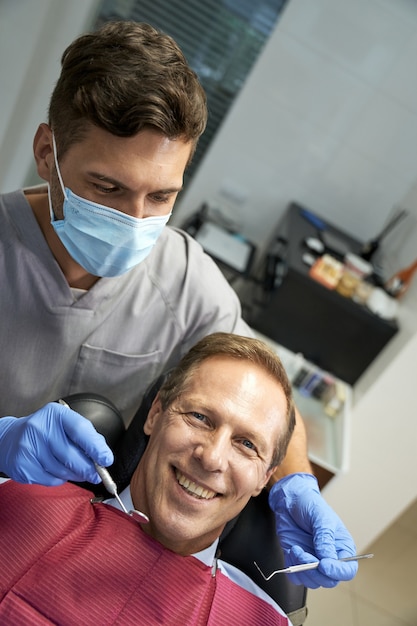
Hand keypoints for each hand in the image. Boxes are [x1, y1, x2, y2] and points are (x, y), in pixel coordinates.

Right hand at [0, 403, 112, 485]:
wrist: (11, 439)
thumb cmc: (46, 432)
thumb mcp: (64, 425)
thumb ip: (85, 437)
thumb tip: (103, 457)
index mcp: (56, 414)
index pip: (80, 430)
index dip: (96, 447)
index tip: (107, 460)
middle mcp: (40, 427)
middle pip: (71, 455)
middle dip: (88, 468)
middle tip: (96, 475)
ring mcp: (29, 446)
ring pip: (61, 470)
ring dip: (74, 475)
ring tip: (76, 471)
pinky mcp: (22, 464)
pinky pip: (50, 479)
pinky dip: (59, 479)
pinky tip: (56, 471)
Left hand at [269, 473, 357, 587]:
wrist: (290, 500)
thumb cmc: (310, 505)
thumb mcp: (321, 517)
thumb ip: (325, 538)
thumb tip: (327, 558)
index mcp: (342, 547)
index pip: (347, 570)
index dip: (337, 572)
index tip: (324, 564)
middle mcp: (329, 557)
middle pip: (329, 580)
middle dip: (315, 571)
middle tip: (304, 555)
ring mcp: (313, 561)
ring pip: (312, 581)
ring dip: (302, 569)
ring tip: (296, 549)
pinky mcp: (298, 562)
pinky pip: (297, 577)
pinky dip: (292, 569)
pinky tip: (292, 551)